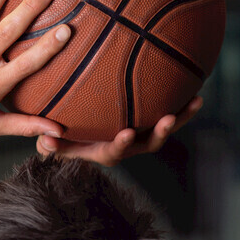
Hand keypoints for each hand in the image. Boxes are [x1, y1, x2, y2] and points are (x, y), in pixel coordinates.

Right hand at [35, 96, 203, 165]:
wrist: (79, 135)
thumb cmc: (63, 138)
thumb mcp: (53, 143)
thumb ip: (50, 144)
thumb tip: (45, 140)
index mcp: (106, 151)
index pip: (115, 151)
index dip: (121, 144)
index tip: (126, 134)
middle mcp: (127, 145)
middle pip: (148, 143)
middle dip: (160, 133)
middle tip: (169, 120)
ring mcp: (140, 133)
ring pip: (162, 128)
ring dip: (180, 118)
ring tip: (195, 102)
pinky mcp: (147, 122)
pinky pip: (167, 112)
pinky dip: (182, 103)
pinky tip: (195, 87)